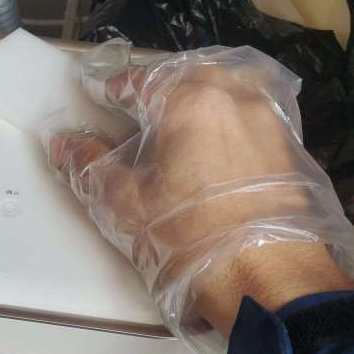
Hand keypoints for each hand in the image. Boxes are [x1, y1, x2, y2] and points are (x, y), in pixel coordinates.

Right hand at [44, 43, 353, 353]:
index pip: (142, 80)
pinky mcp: (291, 148)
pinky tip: (219, 148)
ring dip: (201, 96)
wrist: (270, 280)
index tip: (104, 97)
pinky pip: (254, 115)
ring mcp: (269, 121)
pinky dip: (231, 119)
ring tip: (181, 123)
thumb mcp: (125, 204)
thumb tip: (62, 144)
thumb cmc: (191, 238)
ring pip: (229, 89)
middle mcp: (235, 98)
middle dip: (162, 86)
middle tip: (140, 108)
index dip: (116, 88)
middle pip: (189, 74)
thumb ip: (89, 165)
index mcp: (189, 101)